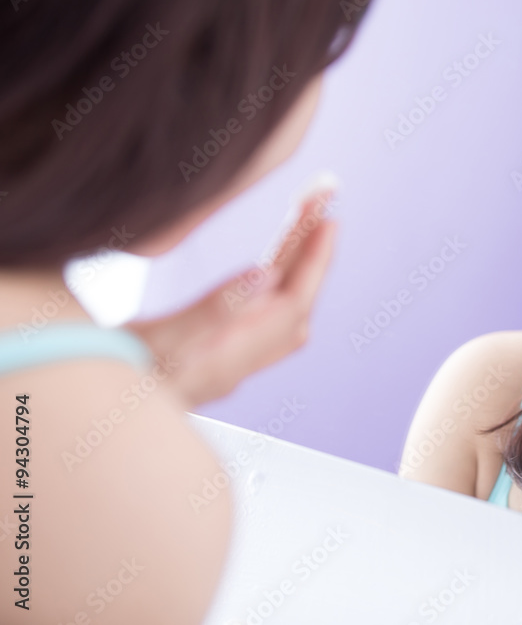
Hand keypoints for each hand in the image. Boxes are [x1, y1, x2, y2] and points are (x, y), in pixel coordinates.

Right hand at [128, 189, 336, 407]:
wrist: (83, 432)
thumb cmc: (116, 390)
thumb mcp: (158, 344)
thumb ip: (215, 310)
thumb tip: (265, 274)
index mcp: (230, 358)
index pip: (292, 303)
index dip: (314, 260)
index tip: (329, 217)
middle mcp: (236, 363)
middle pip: (290, 299)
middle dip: (307, 247)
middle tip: (320, 197)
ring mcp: (225, 363)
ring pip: (278, 309)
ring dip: (292, 263)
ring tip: (301, 222)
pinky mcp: (209, 361)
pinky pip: (261, 319)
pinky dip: (272, 285)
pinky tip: (268, 272)